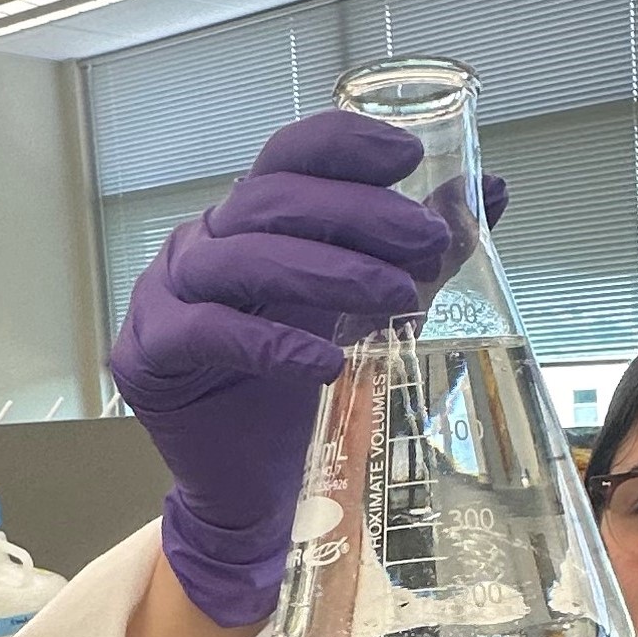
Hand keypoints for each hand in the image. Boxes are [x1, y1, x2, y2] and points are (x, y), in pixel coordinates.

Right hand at [111, 109, 507, 628]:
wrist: (253, 490)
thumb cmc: (303, 392)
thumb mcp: (376, 312)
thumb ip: (420, 254)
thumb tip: (488, 190)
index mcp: (249, 222)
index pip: (289, 157)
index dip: (344, 146)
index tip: (409, 155)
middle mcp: (203, 244)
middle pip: (271, 200)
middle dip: (357, 214)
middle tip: (425, 241)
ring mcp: (167, 295)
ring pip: (242, 259)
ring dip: (326, 271)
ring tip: (395, 296)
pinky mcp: (149, 356)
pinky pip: (207, 333)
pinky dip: (271, 344)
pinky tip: (326, 363)